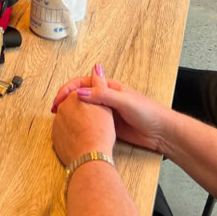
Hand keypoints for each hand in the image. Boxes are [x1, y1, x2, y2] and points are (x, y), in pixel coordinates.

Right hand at [52, 64, 170, 152]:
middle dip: (66, 99)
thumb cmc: (148, 112)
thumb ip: (103, 94)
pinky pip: (91, 121)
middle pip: (81, 94)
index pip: (83, 82)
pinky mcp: (109, 125)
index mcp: (109, 86)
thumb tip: (81, 91)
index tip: (59, 99)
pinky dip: (81, 123)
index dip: (69, 89)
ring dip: (72, 111)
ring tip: (60, 118)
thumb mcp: (124, 100)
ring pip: (84, 108)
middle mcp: (106, 97)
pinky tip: (75, 128)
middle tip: (55, 109)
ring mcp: (107, 112)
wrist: (161, 132)